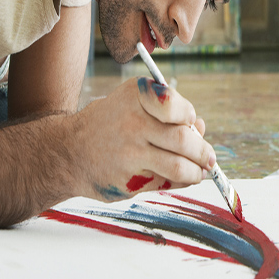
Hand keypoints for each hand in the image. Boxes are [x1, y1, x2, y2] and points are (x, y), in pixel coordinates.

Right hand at [73, 77, 215, 200]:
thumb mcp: (134, 103)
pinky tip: (180, 178)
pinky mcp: (128, 180)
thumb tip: (201, 128)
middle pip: (182, 139)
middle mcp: (133, 123)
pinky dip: (178, 182)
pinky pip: (165, 182)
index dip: (189, 117)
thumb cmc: (111, 123)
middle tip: (209, 158)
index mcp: (137, 97)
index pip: (176, 107)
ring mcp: (130, 154)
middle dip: (203, 151)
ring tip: (201, 172)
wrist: (68, 152)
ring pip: (178, 166)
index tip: (191, 123)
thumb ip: (169, 112)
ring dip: (196, 171)